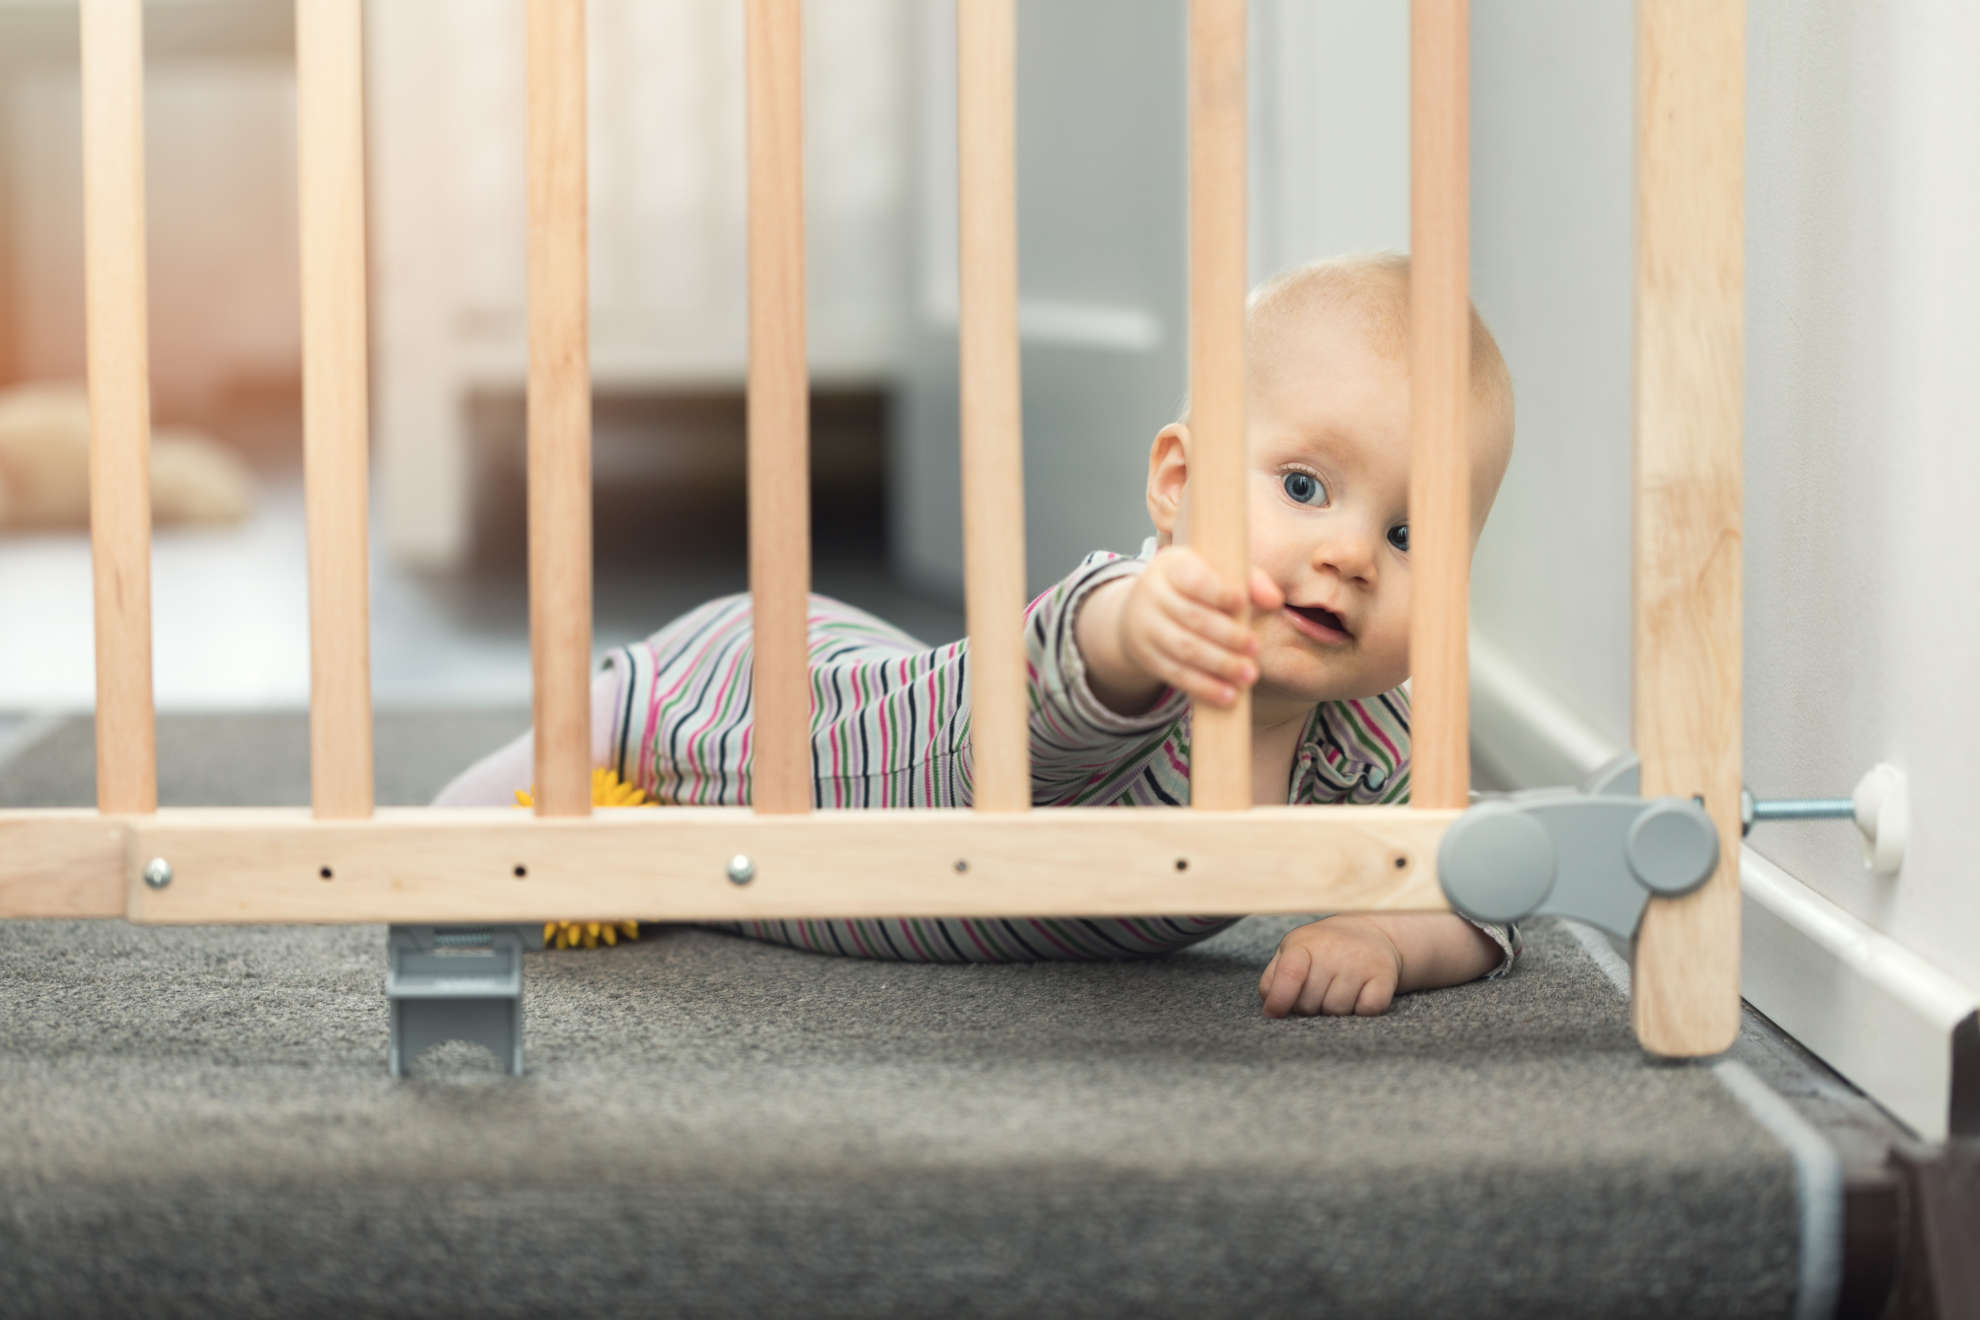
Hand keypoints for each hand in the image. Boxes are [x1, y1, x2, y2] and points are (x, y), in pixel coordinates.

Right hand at [1117, 546, 1283, 707]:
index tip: (1242, 603)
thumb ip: (1249, 580)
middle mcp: (1153, 596)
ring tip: (1249, 675)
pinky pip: (1176, 675)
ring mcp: (1147, 629)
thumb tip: (1274, 600)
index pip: (1194, 580)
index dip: (1218, 592)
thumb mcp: (1213, 572)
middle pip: (1192, 618)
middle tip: (1255, 647)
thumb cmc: (1191, 588)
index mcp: (1172, 567)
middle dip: (1227, 635)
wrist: (1140, 611)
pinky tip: (1228, 695)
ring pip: (1184, 649)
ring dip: (1219, 665)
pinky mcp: (1149, 658)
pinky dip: (1204, 687)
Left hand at [1257, 917, 1401, 1016]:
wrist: (1370, 932)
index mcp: (1304, 943)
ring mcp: (1360, 963)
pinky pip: (1367, 1010)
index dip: (1280, 999)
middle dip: (1308, 1007)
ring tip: (1336, 991)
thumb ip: (1273, 979)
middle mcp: (1334, 950)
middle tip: (1317, 991)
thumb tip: (1270, 1010)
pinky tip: (1358, 995)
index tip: (1274, 1013)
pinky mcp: (1385, 976)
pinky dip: (1361, 1011)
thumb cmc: (1322, 949)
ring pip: (1337, 1011)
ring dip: (1334, 1011)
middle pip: (1310, 1003)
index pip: (1290, 974)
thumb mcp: (1292, 952)